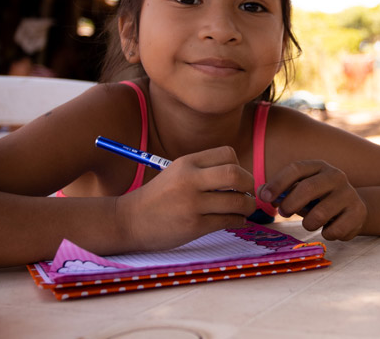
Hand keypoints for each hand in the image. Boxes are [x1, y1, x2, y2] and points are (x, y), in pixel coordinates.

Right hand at [115, 146, 255, 250]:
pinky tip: (234, 219)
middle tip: (248, 193)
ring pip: (237, 201)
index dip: (239, 165)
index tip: (236, 178)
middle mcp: (190, 180)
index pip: (228, 153)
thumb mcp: (177, 172)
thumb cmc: (159, 197)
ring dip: (247, 205)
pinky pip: (228, 220)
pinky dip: (238, 220)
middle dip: (249, 184)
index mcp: (187, 162)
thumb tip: (242, 176)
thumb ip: (204, 170)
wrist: (130, 220)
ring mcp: (192, 204)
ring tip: (245, 208)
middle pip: (236, 174)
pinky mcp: (194, 226)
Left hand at [258, 161, 366, 240]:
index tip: (264, 197)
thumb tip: (260, 193)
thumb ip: (280, 190)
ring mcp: (349, 194)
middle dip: (290, 204)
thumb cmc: (318, 198)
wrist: (353, 208)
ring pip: (319, 214)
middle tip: (283, 213)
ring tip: (308, 223)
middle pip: (307, 189)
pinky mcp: (358, 213)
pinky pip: (335, 230)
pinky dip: (326, 234)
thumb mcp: (299, 190)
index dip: (277, 183)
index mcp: (318, 166)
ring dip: (308, 223)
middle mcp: (335, 176)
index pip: (296, 169)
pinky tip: (327, 229)